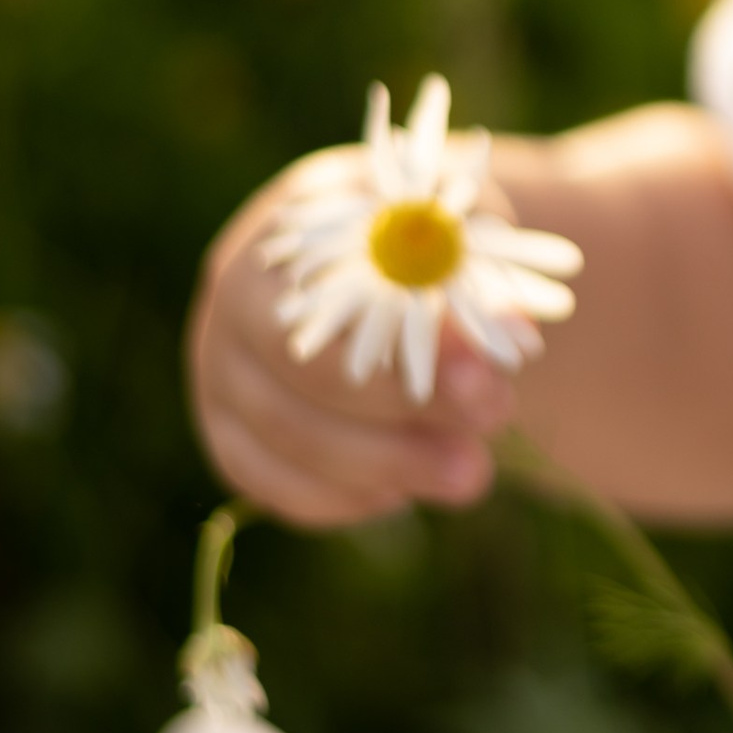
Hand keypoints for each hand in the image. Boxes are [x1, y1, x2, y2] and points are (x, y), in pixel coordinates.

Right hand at [185, 170, 516, 529]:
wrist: (387, 268)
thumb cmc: (424, 242)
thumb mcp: (458, 234)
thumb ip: (481, 275)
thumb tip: (512, 333)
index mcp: (288, 238)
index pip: (334, 296)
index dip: (411, 340)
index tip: (489, 368)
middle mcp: (234, 306)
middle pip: (301, 374)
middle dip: (406, 410)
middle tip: (493, 423)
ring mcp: (221, 377)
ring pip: (289, 442)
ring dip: (388, 466)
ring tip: (472, 474)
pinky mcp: (230, 438)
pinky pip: (276, 487)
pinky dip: (345, 497)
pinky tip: (403, 490)